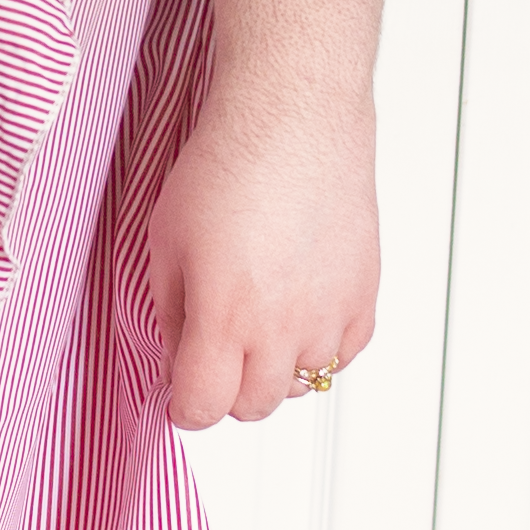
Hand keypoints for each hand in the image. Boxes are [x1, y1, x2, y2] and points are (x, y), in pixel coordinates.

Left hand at [145, 91, 378, 429]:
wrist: (292, 120)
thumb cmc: (227, 166)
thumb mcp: (164, 243)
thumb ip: (171, 315)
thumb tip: (179, 359)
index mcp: (226, 319)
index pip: (204, 409)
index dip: (184, 406)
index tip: (181, 392)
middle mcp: (284, 328)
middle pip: (254, 407)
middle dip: (227, 389)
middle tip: (216, 351)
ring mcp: (331, 315)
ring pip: (303, 384)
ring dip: (277, 366)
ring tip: (260, 317)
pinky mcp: (365, 295)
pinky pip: (344, 354)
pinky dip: (321, 347)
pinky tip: (299, 310)